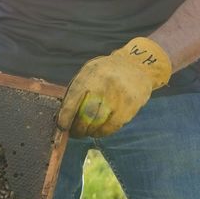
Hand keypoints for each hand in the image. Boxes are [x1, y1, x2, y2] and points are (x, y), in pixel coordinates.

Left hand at [59, 37, 173, 137]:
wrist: (137, 65)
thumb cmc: (107, 71)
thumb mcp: (90, 72)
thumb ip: (77, 89)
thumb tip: (63, 115)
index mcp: (90, 75)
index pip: (73, 100)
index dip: (65, 117)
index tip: (62, 126)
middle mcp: (104, 85)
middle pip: (86, 115)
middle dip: (77, 128)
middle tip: (74, 133)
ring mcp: (118, 97)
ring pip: (98, 124)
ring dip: (89, 132)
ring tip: (86, 132)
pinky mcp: (129, 108)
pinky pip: (111, 127)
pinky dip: (102, 132)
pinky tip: (98, 131)